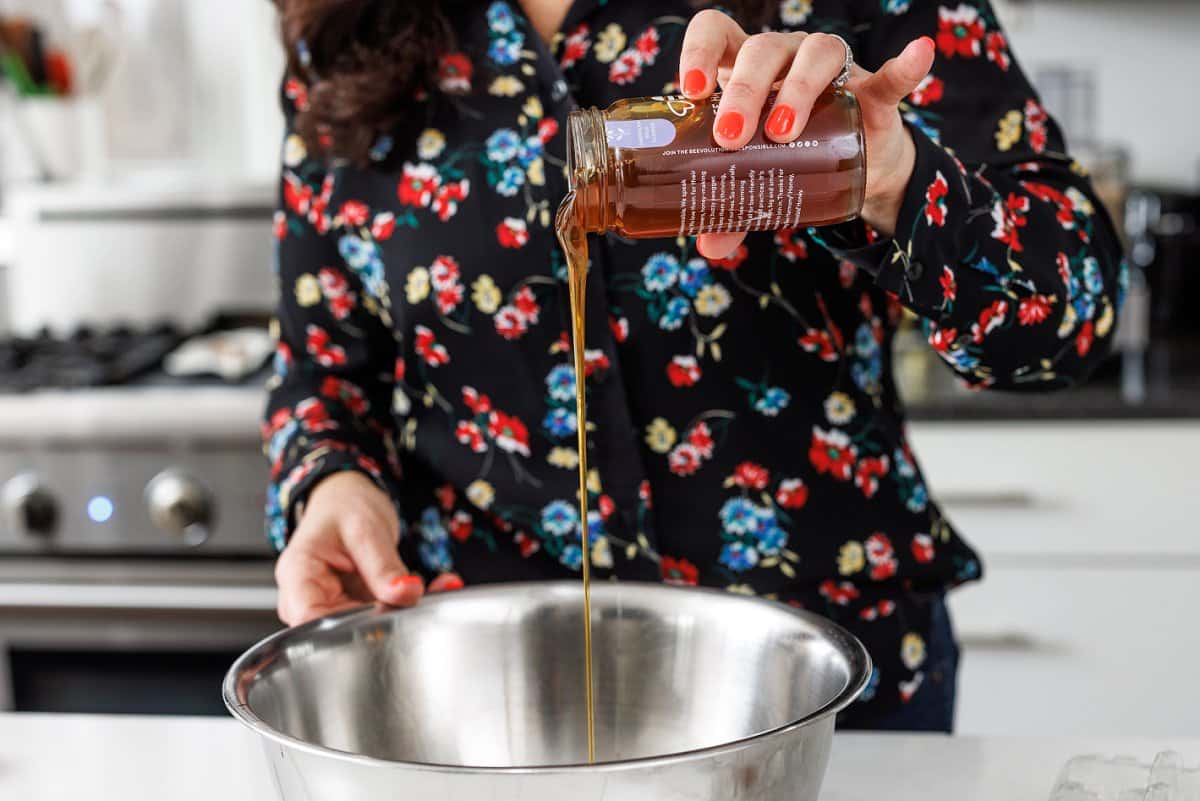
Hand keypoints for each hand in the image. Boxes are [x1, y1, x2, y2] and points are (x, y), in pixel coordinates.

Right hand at [274, 471, 462, 625]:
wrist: (347, 498)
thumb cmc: (343, 505)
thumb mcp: (365, 528)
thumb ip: (384, 566)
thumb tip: (407, 593)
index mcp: (298, 576)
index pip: (311, 620)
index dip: (348, 628)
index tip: (387, 614)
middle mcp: (308, 599)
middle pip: (340, 630)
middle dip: (385, 619)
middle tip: (420, 598)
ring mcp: (332, 607)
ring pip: (366, 627)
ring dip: (402, 613)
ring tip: (435, 589)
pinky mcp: (355, 609)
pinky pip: (381, 616)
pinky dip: (407, 605)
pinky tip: (434, 590)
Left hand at [678, 10, 936, 254]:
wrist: (856, 170)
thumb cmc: (790, 161)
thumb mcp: (757, 183)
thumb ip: (731, 211)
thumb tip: (708, 247)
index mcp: (744, 72)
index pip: (717, 36)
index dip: (700, 52)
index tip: (691, 90)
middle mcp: (785, 59)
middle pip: (762, 49)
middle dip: (744, 90)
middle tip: (731, 137)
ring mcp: (831, 70)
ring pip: (816, 54)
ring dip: (797, 89)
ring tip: (783, 134)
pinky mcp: (874, 90)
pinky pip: (890, 76)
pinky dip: (903, 67)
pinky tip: (916, 54)